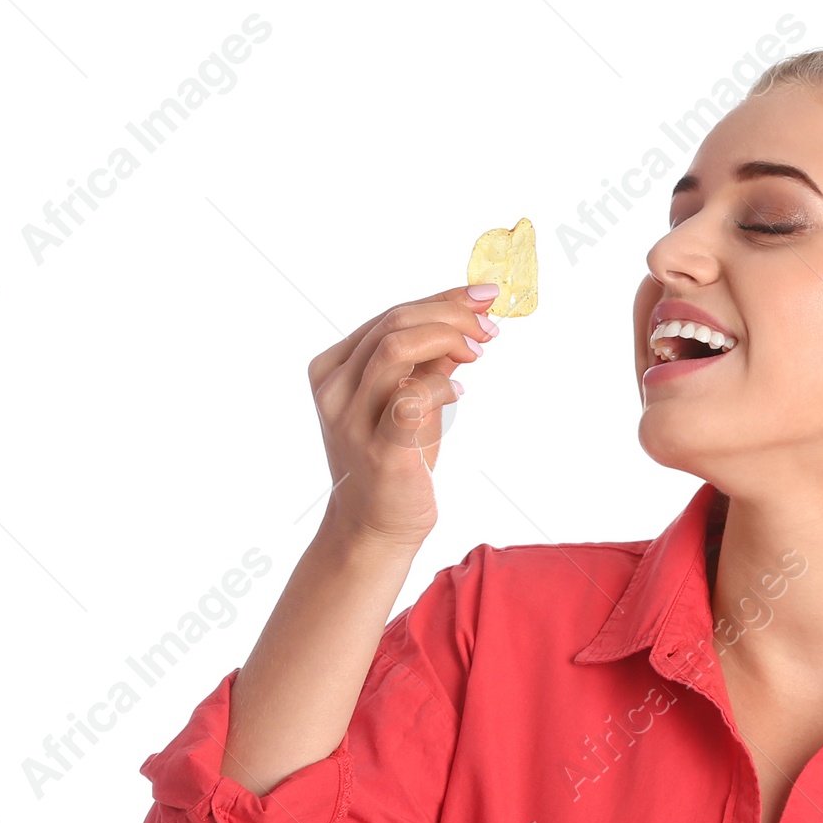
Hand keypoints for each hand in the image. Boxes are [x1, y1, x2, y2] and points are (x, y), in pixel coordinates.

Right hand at [306, 282, 500, 549]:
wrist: (374, 527)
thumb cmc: (394, 460)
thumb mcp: (410, 400)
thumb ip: (431, 361)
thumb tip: (470, 318)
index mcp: (333, 368)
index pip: (390, 316)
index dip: (441, 299)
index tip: (483, 295)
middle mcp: (334, 389)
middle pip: (394, 323)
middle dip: (450, 314)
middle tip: (489, 325)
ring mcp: (352, 418)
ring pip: (396, 348)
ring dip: (447, 339)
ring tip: (477, 351)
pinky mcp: (380, 448)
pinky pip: (412, 397)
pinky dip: (443, 385)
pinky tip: (460, 392)